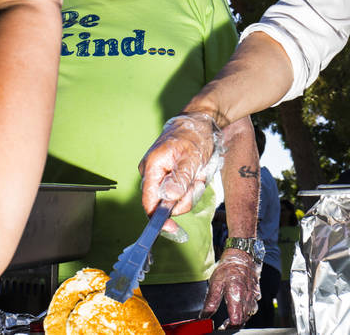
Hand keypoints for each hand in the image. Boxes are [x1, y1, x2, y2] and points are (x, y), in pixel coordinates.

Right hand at [139, 113, 223, 230]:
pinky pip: (181, 191)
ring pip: (176, 198)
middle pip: (166, 203)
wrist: (200, 121)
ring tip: (198, 172)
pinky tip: (197, 173)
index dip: (158, 218)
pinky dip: (192, 185)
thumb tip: (168, 199)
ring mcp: (161, 175)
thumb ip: (180, 178)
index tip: (172, 228)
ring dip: (191, 189)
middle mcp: (152, 173)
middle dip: (186, 196)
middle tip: (198, 179)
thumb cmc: (194, 135)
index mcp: (152, 167)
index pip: (149, 202)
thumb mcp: (191, 157)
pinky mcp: (170, 177)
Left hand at [200, 248, 260, 327]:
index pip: (235, 321)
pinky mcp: (256, 294)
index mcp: (237, 297)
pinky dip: (244, 311)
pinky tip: (238, 307)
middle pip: (242, 321)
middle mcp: (248, 299)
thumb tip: (204, 316)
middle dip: (232, 325)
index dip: (227, 328)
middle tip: (222, 325)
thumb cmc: (229, 267)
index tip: (220, 328)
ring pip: (248, 315)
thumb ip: (210, 302)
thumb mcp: (215, 283)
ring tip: (229, 317)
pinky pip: (252, 308)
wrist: (242, 254)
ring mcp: (254, 297)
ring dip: (239, 319)